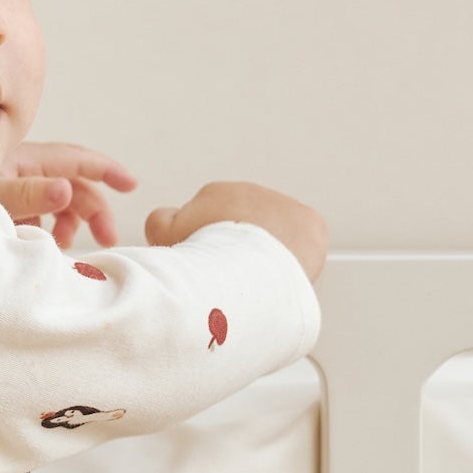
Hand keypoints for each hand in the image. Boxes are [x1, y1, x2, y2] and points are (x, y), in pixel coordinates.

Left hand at [0, 141, 137, 251]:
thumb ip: (28, 194)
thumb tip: (67, 189)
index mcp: (25, 160)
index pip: (77, 159)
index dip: (107, 170)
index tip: (132, 186)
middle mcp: (23, 170)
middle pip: (72, 186)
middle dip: (94, 211)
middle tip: (108, 240)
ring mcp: (12, 188)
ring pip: (56, 203)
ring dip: (69, 223)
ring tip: (64, 245)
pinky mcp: (1, 207)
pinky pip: (34, 216)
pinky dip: (45, 230)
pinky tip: (37, 246)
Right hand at [143, 179, 328, 282]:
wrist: (250, 267)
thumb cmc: (208, 257)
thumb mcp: (165, 234)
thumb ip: (161, 221)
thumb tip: (165, 218)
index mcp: (216, 193)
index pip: (209, 219)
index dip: (206, 246)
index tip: (207, 266)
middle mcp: (252, 192)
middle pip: (243, 225)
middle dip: (237, 248)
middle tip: (232, 277)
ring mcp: (284, 206)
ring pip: (274, 233)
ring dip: (267, 253)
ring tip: (257, 280)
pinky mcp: (311, 223)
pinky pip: (303, 240)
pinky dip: (294, 257)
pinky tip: (282, 275)